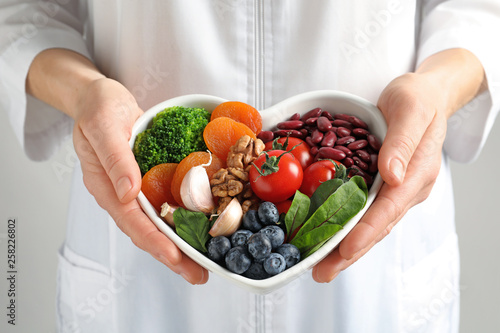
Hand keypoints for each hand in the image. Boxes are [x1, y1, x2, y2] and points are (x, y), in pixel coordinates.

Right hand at [72, 78, 208, 283]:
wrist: (101, 98)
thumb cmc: (98, 108)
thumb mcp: (103, 126)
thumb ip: (114, 158)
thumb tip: (129, 193)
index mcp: (106, 187)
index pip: (131, 221)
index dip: (154, 241)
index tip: (174, 257)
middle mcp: (123, 194)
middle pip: (148, 231)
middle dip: (173, 255)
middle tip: (199, 274)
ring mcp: (137, 189)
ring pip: (160, 222)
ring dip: (181, 243)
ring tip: (205, 261)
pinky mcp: (151, 180)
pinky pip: (168, 204)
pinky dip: (185, 218)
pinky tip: (203, 226)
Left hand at [312, 73, 449, 281]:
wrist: (425, 95)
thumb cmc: (417, 98)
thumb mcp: (411, 109)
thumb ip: (402, 141)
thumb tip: (392, 176)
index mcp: (417, 172)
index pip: (389, 208)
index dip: (366, 231)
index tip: (346, 250)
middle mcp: (407, 187)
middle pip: (377, 226)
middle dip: (350, 252)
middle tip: (321, 272)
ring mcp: (396, 189)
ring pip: (370, 224)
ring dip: (345, 247)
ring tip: (319, 266)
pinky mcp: (384, 185)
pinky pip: (365, 211)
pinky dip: (346, 227)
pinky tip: (327, 237)